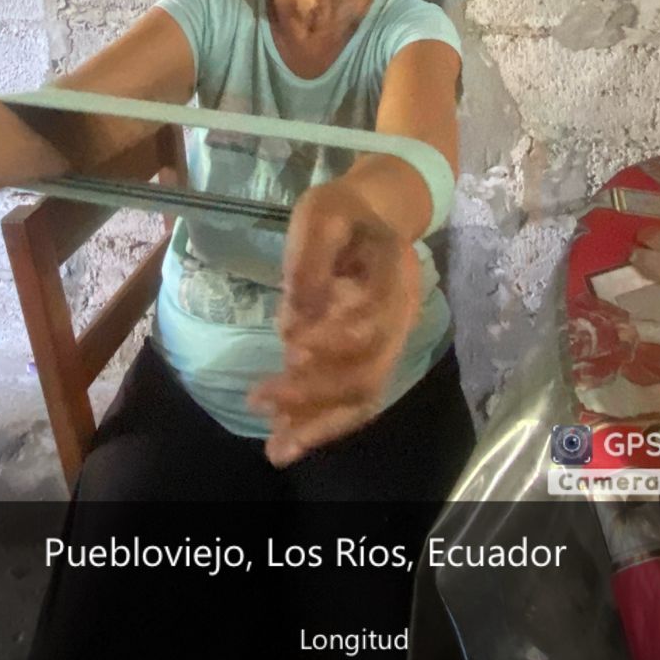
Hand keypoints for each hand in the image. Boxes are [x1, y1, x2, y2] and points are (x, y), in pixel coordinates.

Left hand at [248, 180, 421, 466]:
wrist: (376, 214)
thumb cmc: (344, 211)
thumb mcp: (322, 214)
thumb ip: (311, 261)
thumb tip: (296, 318)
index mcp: (392, 277)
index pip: (369, 323)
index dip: (331, 340)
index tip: (286, 341)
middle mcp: (400, 317)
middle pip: (367, 372)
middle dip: (313, 393)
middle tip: (260, 399)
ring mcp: (391, 341)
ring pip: (364, 395)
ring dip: (319, 423)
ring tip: (276, 448)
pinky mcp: (374, 356)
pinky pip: (355, 398)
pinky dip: (323, 421)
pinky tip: (288, 438)